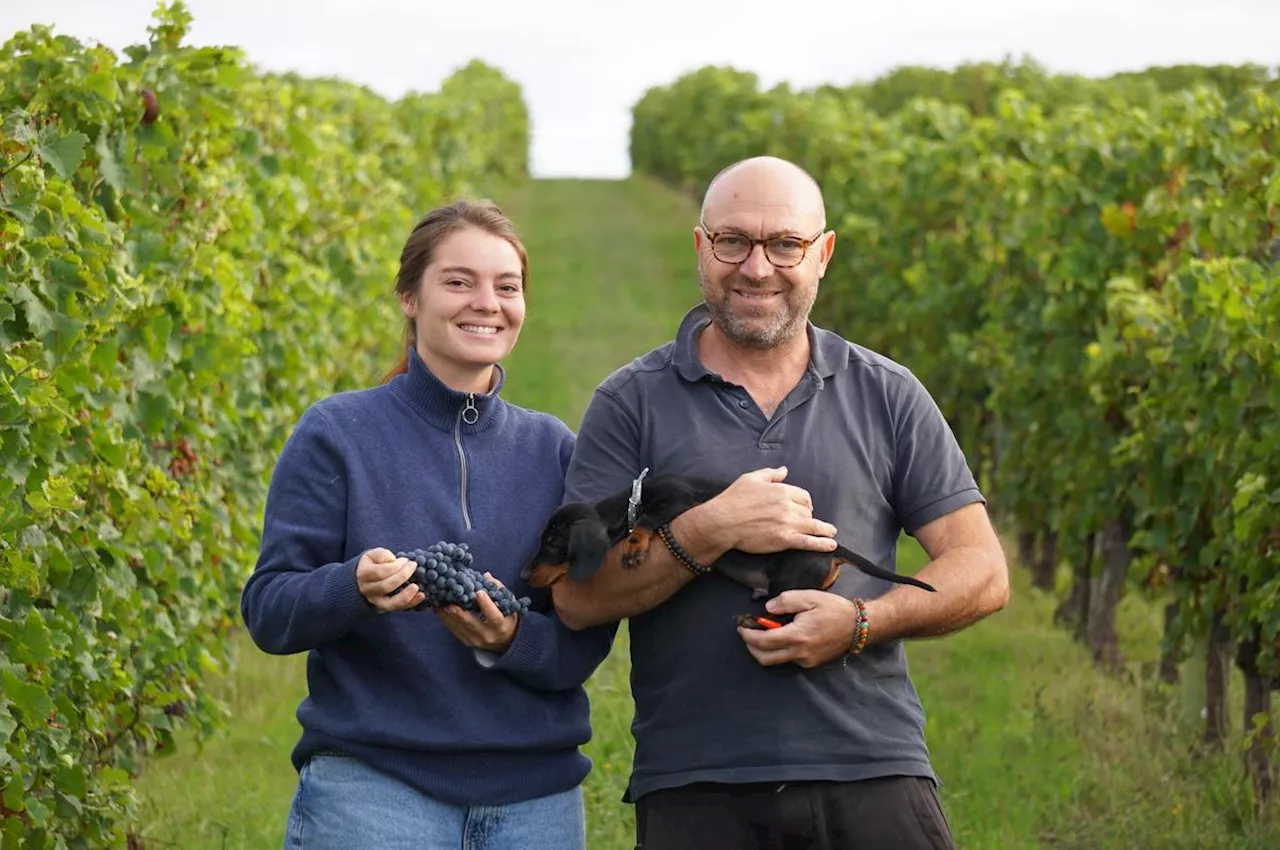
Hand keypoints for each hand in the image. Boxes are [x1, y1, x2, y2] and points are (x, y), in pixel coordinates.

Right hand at [357, 548, 424, 612]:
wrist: (362, 580)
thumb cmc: (372, 564)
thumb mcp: (372, 554)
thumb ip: (382, 555)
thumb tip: (394, 561)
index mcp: (363, 574)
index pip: (381, 572)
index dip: (396, 566)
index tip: (405, 560)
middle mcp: (367, 590)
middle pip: (386, 586)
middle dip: (403, 575)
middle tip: (413, 565)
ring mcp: (375, 601)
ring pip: (391, 603)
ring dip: (406, 595)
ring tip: (417, 586)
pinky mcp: (384, 608)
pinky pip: (398, 608)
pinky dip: (411, 603)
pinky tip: (421, 596)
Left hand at [435, 572, 519, 652]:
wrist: (504, 642)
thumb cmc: (507, 618)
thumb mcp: (509, 604)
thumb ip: (498, 589)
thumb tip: (486, 576)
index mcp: (501, 626)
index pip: (494, 617)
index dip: (486, 605)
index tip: (479, 592)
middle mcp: (487, 635)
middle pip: (471, 623)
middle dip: (458, 612)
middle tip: (449, 601)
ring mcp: (475, 640)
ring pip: (459, 626)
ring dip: (447, 614)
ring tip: (438, 601)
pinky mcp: (466, 641)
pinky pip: (453, 630)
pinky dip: (445, 619)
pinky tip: (438, 609)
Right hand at [705, 466, 837, 554]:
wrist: (722, 522)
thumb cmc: (733, 499)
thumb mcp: (750, 479)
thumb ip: (770, 474)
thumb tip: (784, 470)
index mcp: (781, 490)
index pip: (804, 496)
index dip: (806, 503)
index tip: (805, 508)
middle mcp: (788, 506)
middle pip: (807, 511)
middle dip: (808, 516)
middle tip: (808, 522)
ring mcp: (787, 523)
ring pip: (813, 525)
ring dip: (824, 530)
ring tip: (831, 534)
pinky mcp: (784, 539)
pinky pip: (808, 542)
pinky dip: (821, 544)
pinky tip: (830, 544)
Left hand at [737, 590, 856, 667]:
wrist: (859, 626)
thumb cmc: (834, 609)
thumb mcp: (809, 597)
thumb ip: (785, 601)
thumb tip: (768, 609)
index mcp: (797, 636)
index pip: (764, 641)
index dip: (748, 635)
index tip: (741, 627)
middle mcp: (799, 653)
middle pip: (765, 658)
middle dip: (751, 647)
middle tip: (747, 633)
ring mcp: (805, 661)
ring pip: (775, 661)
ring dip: (763, 650)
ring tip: (762, 634)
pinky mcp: (811, 663)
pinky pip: (788, 660)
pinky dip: (779, 650)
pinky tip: (781, 637)